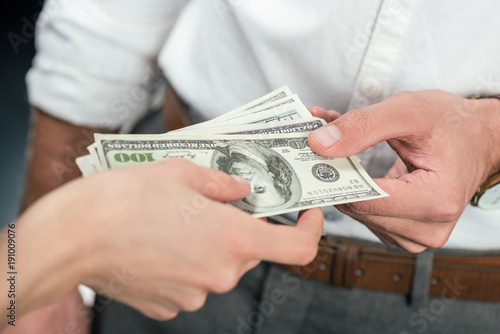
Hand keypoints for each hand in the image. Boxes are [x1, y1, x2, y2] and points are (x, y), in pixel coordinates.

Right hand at [13, 159, 322, 324]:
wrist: (72, 236)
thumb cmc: (125, 199)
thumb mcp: (182, 172)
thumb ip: (223, 184)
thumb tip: (242, 191)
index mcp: (234, 240)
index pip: (298, 247)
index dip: (311, 229)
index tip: (307, 212)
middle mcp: (221, 274)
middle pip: (251, 251)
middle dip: (242, 227)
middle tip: (221, 204)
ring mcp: (194, 294)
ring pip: (219, 265)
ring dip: (210, 243)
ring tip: (178, 220)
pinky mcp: (169, 304)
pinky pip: (192, 280)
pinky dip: (186, 261)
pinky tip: (160, 242)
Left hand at [308, 90, 499, 252]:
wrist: (478, 138)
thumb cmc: (451, 124)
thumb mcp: (408, 111)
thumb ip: (362, 126)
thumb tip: (319, 144)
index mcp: (435, 200)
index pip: (365, 201)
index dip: (335, 177)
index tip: (314, 153)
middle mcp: (428, 228)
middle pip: (359, 210)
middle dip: (338, 177)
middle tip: (326, 144)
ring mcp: (417, 235)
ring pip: (359, 216)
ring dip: (347, 186)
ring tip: (349, 155)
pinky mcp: (407, 233)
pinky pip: (369, 218)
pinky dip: (358, 195)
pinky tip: (359, 173)